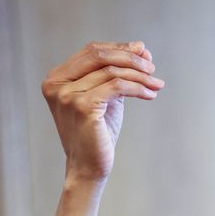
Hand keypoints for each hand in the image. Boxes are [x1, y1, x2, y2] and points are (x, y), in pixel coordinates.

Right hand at [41, 41, 163, 181]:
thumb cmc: (97, 134)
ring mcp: (67, 94)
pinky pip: (117, 86)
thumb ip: (117, 73)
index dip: (120, 49)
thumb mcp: (106, 97)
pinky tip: (151, 95)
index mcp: (57, 78)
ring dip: (140, 76)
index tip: (144, 54)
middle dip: (130, 58)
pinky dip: (138, 88)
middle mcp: (57, 84)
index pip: (92, 51)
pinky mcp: (82, 106)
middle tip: (152, 68)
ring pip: (112, 72)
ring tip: (157, 84)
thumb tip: (141, 47)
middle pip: (99, 55)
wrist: (89, 168)